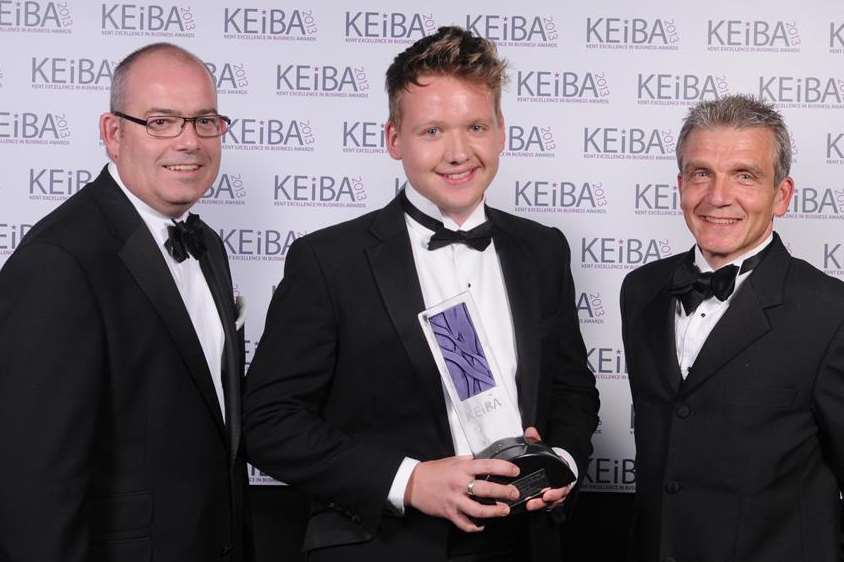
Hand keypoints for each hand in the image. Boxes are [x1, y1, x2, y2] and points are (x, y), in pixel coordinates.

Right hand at [404, 455, 520, 531]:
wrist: (413, 483)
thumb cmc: (433, 471)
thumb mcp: (452, 460)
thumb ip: (468, 461)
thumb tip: (484, 461)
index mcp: (462, 468)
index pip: (488, 466)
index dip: (504, 468)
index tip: (515, 471)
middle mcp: (460, 483)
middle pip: (487, 489)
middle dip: (504, 492)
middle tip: (514, 494)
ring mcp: (455, 499)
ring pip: (478, 509)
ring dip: (494, 511)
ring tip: (504, 510)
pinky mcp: (449, 512)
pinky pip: (464, 523)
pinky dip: (475, 526)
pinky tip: (482, 524)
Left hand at [523, 427, 572, 511]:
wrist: (555, 465)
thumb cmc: (551, 459)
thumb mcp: (543, 448)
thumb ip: (537, 440)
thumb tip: (530, 431)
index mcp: (563, 472)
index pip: (564, 484)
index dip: (557, 491)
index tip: (548, 493)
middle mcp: (562, 484)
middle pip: (559, 496)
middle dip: (550, 499)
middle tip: (540, 500)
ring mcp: (557, 491)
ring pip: (553, 501)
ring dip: (542, 504)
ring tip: (531, 504)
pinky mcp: (549, 497)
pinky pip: (548, 504)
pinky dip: (540, 506)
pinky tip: (530, 506)